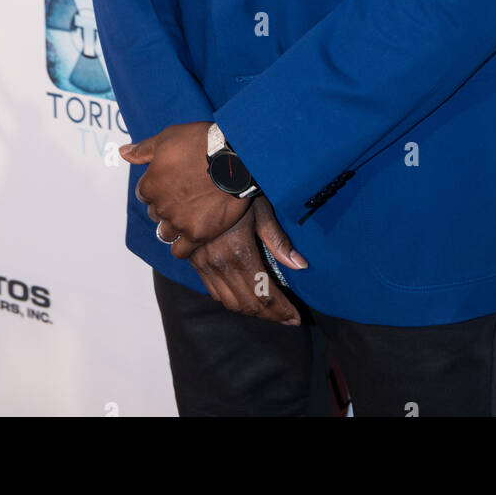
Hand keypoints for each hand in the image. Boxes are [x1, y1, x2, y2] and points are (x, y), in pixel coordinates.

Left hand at [120, 122, 250, 258]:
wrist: (234, 158)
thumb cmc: (201, 143)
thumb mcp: (168, 138)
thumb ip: (143, 150)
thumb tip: (123, 152)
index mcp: (150, 185)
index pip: (144, 194)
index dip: (158, 187)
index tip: (172, 182)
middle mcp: (161, 207)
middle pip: (156, 213)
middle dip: (166, 206)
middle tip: (185, 196)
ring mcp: (178, 222)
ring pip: (166, 232)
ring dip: (174, 225)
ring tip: (192, 213)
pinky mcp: (197, 234)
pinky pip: (180, 251)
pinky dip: (183, 245)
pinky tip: (193, 234)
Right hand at [190, 195, 307, 324]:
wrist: (200, 177)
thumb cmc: (235, 190)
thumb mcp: (261, 211)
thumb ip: (279, 242)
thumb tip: (301, 265)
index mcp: (239, 252)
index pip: (265, 295)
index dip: (282, 310)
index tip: (295, 317)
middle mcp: (220, 263)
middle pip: (248, 304)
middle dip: (270, 315)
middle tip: (286, 317)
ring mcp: (204, 264)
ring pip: (229, 302)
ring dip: (250, 310)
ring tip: (269, 309)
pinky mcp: (195, 261)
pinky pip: (214, 292)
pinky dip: (231, 299)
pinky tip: (245, 294)